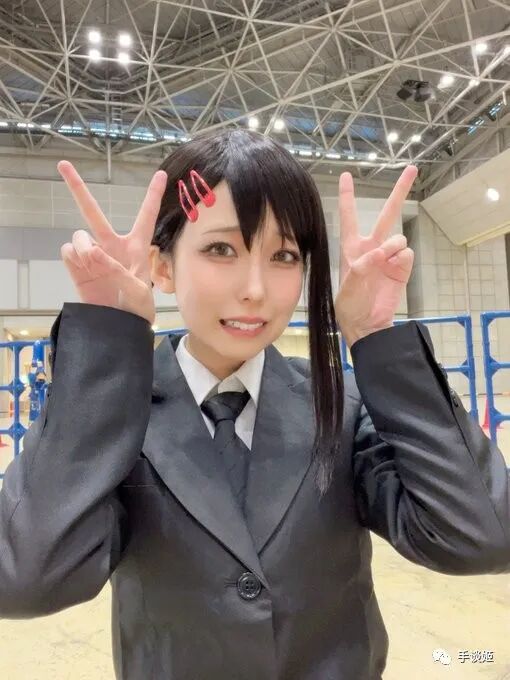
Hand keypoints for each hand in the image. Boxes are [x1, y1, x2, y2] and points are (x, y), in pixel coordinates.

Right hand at [57, 161, 166, 324]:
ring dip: (84, 249)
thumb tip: (90, 251)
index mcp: (136, 246)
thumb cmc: (138, 309)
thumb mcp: (136, 291)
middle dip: (77, 188)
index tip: (162, 173)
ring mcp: (93, 255)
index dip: (152, 194)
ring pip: (79, 237)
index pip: (146, 215)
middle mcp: (112, 245)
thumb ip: (114, 269)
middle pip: (92, 212)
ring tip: (95, 268)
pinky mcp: (77, 267)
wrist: (120, 329)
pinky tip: (84, 272)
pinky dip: (74, 260)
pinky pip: (69, 252)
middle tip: (62, 164)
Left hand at [335, 166, 417, 348]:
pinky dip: (402, 260)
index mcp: (352, 248)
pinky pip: (407, 254)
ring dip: (393, 247)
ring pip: (399, 237)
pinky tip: (394, 271)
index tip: (346, 175)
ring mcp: (389, 257)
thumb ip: (362, 268)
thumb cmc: (349, 306)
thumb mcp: (348, 288)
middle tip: (413, 168)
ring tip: (383, 264)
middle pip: (387, 213)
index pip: (348, 216)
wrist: (367, 324)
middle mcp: (372, 247)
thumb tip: (381, 252)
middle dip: (400, 191)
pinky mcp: (402, 268)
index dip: (347, 196)